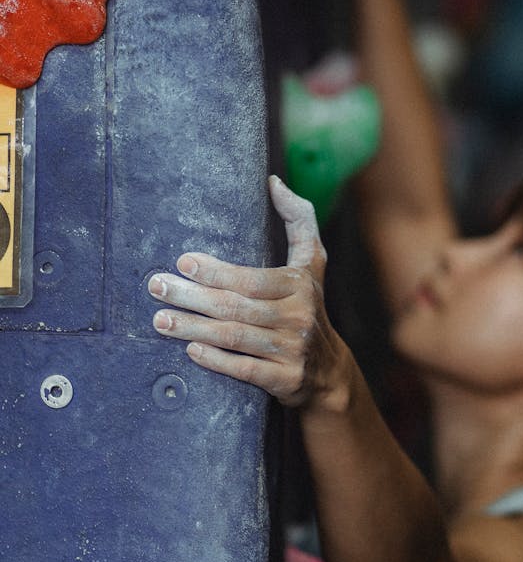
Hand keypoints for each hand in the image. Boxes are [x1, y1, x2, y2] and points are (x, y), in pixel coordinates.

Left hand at [147, 176, 352, 409]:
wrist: (329, 371)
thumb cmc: (308, 305)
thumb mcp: (312, 263)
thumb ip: (298, 219)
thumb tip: (273, 182)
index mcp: (299, 284)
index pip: (251, 278)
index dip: (216, 271)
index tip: (182, 262)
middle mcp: (298, 315)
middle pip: (236, 306)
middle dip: (191, 297)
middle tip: (155, 287)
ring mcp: (292, 350)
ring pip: (234, 336)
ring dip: (193, 328)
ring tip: (160, 321)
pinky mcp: (286, 379)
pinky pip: (245, 369)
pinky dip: (217, 361)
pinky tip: (190, 351)